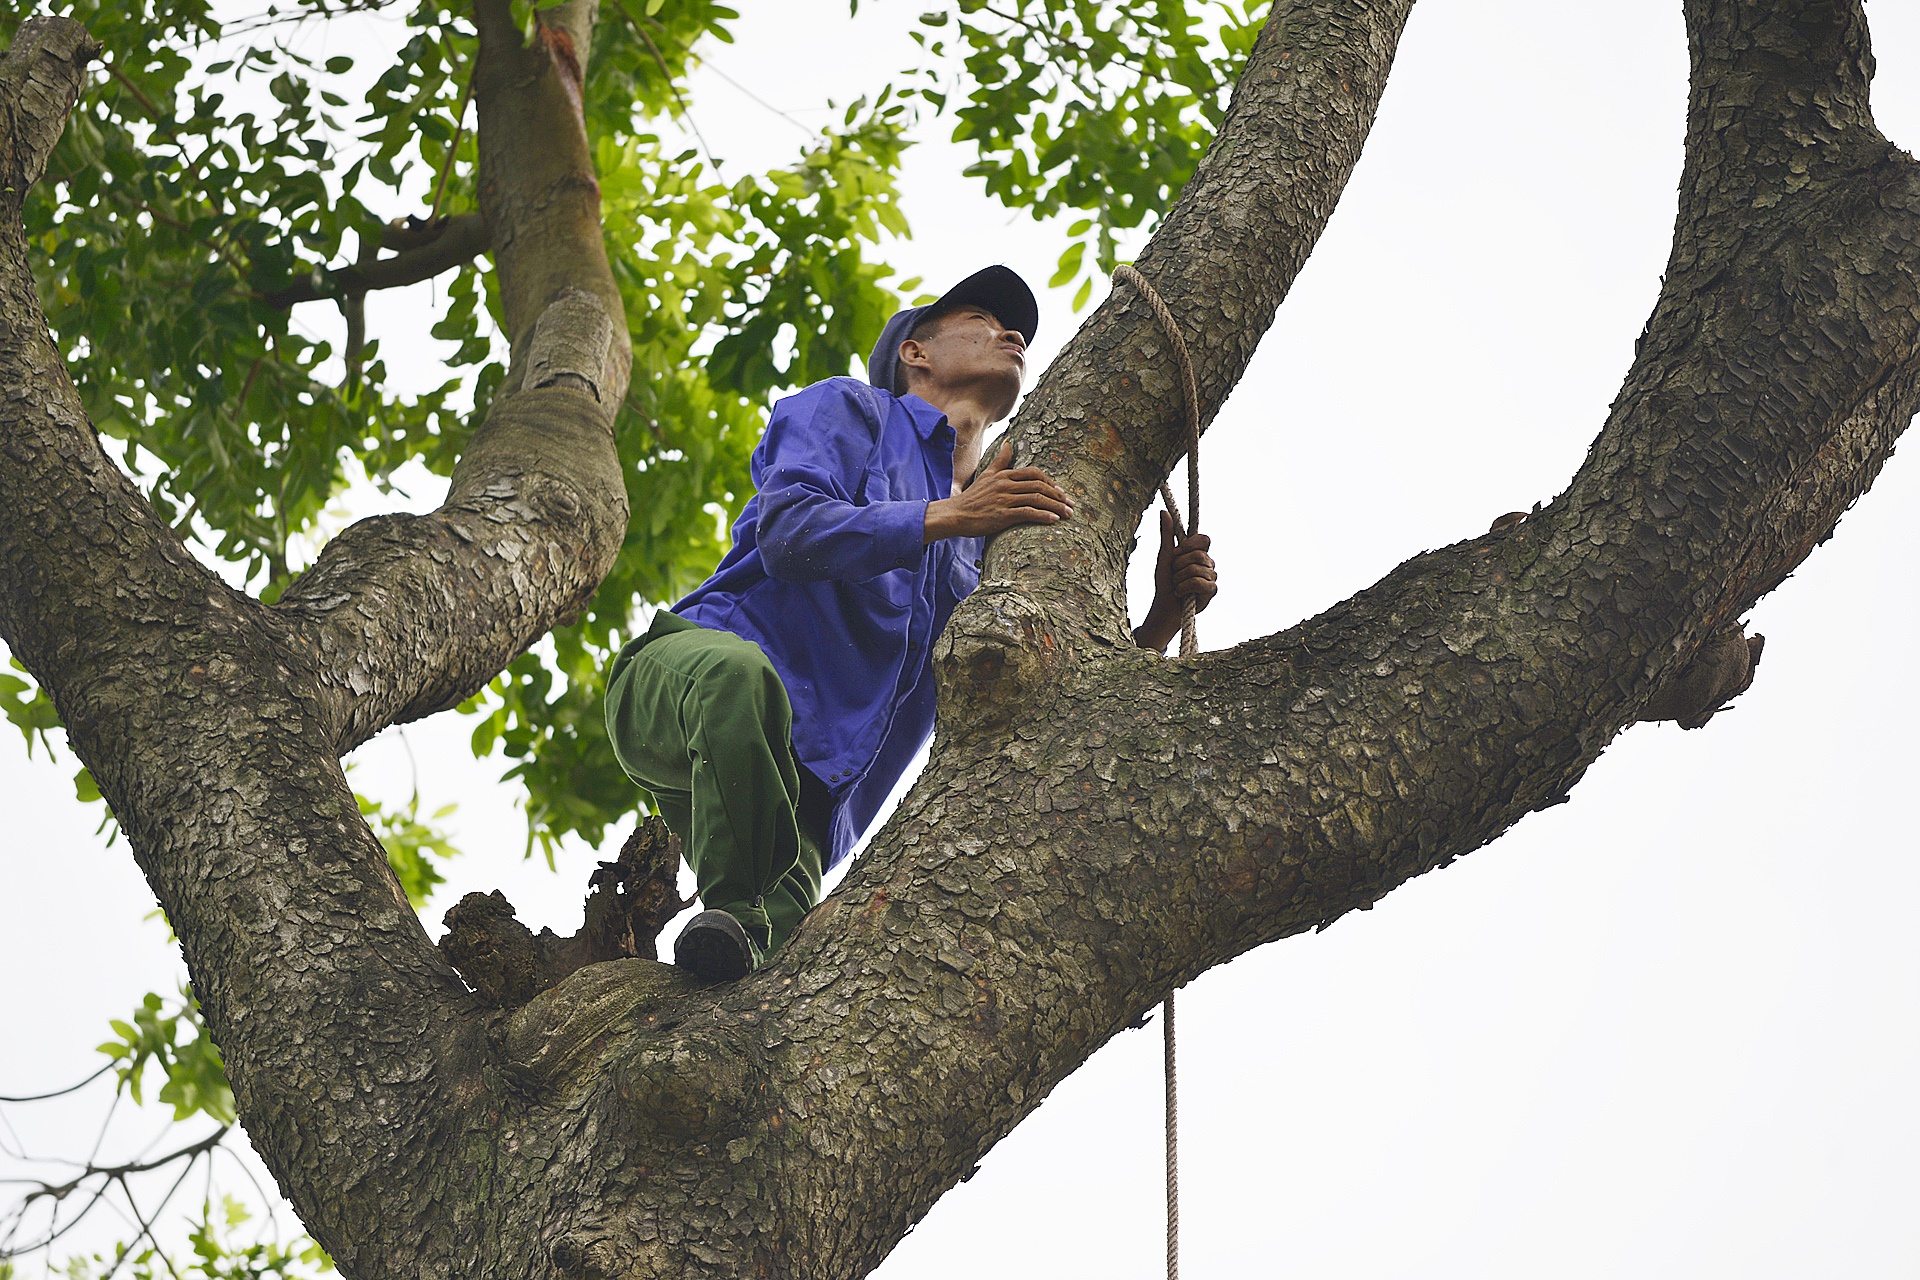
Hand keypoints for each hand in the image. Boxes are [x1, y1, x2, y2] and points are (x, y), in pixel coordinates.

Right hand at [924, 440, 1071, 541]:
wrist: (956, 515)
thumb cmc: (973, 498)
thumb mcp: (986, 475)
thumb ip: (1000, 461)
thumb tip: (1009, 443)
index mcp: (1004, 475)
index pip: (1034, 474)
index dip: (1050, 482)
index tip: (1061, 492)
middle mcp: (1006, 485)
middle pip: (1039, 486)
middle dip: (1058, 496)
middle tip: (1071, 505)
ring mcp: (1004, 500)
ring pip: (1037, 499)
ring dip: (1056, 507)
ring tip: (1068, 514)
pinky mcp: (1002, 515)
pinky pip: (1027, 513)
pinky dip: (1043, 516)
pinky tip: (1054, 521)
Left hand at [1134, 508, 1215, 652]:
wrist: (1164, 605)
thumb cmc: (1165, 581)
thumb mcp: (1164, 555)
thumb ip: (1166, 534)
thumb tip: (1163, 512)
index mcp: (1198, 552)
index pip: (1204, 539)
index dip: (1190, 544)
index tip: (1177, 551)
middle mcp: (1208, 563)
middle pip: (1198, 555)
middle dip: (1179, 565)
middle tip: (1174, 574)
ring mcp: (1212, 577)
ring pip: (1196, 569)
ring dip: (1179, 579)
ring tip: (1177, 585)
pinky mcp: (1212, 591)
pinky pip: (1199, 583)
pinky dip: (1184, 588)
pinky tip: (1181, 594)